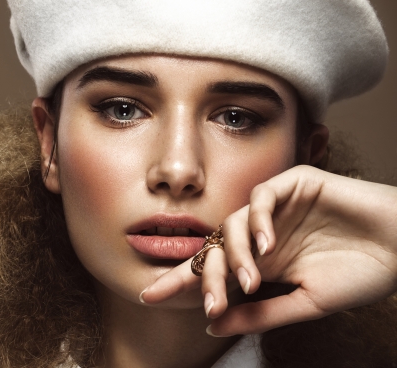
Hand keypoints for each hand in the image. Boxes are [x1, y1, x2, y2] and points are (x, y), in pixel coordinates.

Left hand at [140, 166, 396, 335]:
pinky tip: (268, 245)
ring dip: (236, 253)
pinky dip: (259, 219)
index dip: (182, 282)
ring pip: (234, 222)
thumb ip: (259, 312)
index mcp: (262, 260)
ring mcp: (277, 207)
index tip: (148, 297)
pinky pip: (262, 196)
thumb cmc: (359, 274)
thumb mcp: (305, 303)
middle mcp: (262, 232)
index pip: (213, 270)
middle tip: (205, 301)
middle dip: (202, 274)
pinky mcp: (295, 183)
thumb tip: (212, 324)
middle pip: (215, 248)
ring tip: (251, 279)